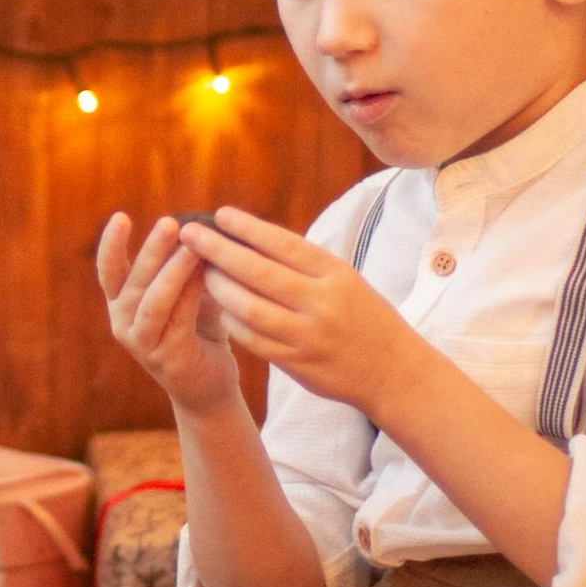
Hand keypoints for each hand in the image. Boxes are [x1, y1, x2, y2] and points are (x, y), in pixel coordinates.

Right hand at [97, 212, 241, 413]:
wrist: (208, 385)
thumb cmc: (197, 331)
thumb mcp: (186, 293)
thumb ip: (184, 266)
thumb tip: (200, 226)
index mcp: (122, 303)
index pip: (108, 271)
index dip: (111, 245)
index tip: (121, 217)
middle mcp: (123, 322)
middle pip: (133, 281)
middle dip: (153, 250)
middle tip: (170, 223)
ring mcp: (142, 343)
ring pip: (154, 301)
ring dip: (173, 272)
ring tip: (192, 248)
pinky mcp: (166, 359)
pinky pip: (178, 320)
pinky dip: (191, 294)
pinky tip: (206, 275)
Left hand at [180, 207, 418, 413]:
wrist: (394, 372)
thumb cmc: (365, 317)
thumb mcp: (346, 281)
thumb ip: (305, 265)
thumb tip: (251, 238)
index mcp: (335, 275)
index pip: (283, 245)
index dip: (248, 228)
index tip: (219, 215)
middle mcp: (322, 303)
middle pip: (259, 273)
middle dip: (219, 252)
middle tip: (191, 236)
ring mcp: (309, 336)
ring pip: (250, 308)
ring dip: (220, 288)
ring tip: (203, 273)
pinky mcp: (299, 365)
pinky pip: (254, 341)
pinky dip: (234, 322)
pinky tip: (221, 310)